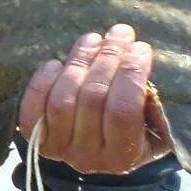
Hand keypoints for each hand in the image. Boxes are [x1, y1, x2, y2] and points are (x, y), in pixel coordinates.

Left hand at [17, 23, 171, 173]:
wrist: (101, 152)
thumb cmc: (137, 131)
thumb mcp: (158, 125)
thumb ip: (155, 102)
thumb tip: (142, 63)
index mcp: (124, 156)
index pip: (124, 110)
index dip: (131, 73)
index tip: (141, 47)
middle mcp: (89, 157)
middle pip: (92, 98)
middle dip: (108, 58)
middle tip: (120, 33)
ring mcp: (59, 148)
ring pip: (62, 99)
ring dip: (78, 62)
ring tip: (93, 40)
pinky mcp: (36, 137)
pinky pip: (32, 108)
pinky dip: (42, 82)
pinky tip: (56, 63)